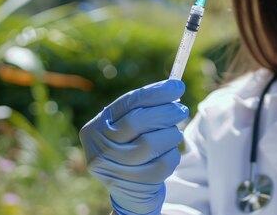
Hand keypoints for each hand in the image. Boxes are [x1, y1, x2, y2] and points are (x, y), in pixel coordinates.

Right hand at [79, 79, 188, 214]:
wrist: (131, 190)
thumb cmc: (132, 148)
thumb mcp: (128, 128)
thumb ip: (144, 108)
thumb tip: (174, 87)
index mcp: (95, 128)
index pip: (128, 102)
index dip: (155, 92)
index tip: (178, 86)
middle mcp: (99, 149)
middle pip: (137, 122)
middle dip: (165, 112)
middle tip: (181, 110)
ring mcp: (114, 170)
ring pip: (151, 144)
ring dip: (170, 135)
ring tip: (174, 133)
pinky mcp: (133, 186)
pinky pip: (162, 164)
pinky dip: (172, 155)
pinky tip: (170, 152)